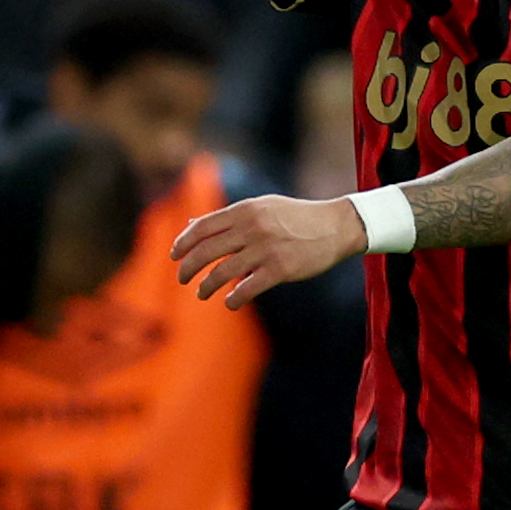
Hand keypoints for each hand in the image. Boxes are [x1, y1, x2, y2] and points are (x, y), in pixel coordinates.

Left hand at [171, 192, 362, 307]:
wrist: (335, 226)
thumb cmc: (295, 217)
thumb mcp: (262, 206)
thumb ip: (229, 217)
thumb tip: (193, 224)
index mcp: (245, 210)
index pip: (203, 227)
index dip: (183, 242)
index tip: (175, 255)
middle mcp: (252, 228)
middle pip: (206, 251)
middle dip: (188, 267)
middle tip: (182, 278)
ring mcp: (265, 249)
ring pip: (222, 272)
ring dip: (206, 286)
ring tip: (202, 293)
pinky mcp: (280, 270)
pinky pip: (247, 289)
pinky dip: (234, 299)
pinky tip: (230, 303)